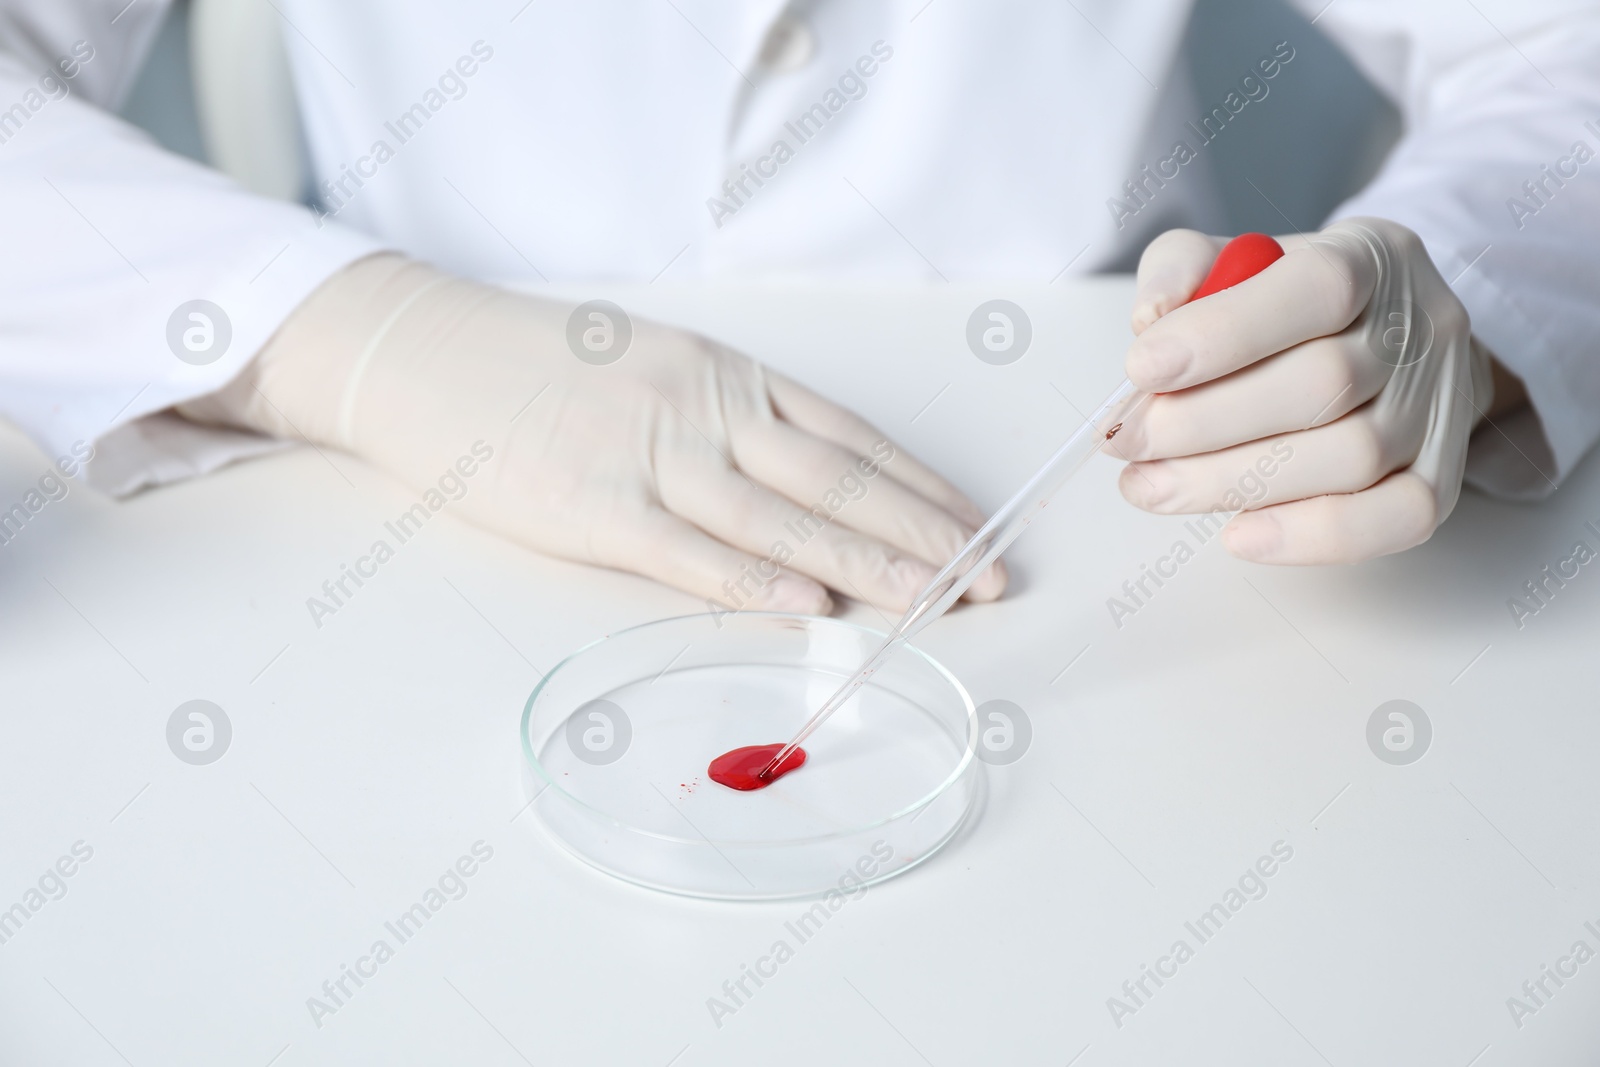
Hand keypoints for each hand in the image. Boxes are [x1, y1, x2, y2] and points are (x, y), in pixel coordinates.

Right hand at [181, 255, 1004, 612]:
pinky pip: (687, 550)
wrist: (427, 354)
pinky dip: (753, 578)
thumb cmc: (546, 368)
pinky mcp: (592, 506)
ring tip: (934, 600)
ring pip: (779, 514)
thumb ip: (728, 423)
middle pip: (836, 476)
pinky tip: (809, 604)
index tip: (975, 524)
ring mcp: (650, 453)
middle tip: (988, 575)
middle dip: (921, 531)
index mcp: (726, 373)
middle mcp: (705, 406)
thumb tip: (805, 494)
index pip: (851, 435)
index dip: (920, 484)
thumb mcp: (656, 368)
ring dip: (864, 563)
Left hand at [1113, 217, 1493, 563]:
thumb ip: (1183, 270)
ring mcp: (1438, 407)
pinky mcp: (1443, 476)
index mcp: (1371, 257)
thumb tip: (1151, 321)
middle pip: (1323, 384)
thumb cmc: (1290, 308)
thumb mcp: (1235, 262)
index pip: (1314, 288)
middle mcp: (1419, 329)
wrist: (1393, 346)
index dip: (1223, 333)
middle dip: (1202, 423)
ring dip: (1232, 482)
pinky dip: (1313, 535)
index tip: (1141, 370)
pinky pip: (1398, 519)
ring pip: (1349, 457)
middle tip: (1128, 443)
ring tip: (1150, 487)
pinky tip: (1239, 534)